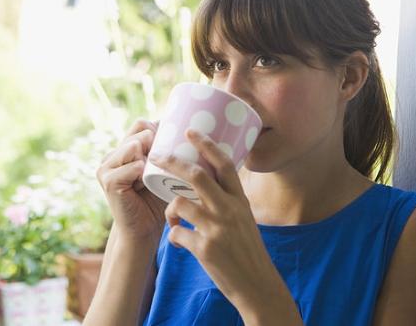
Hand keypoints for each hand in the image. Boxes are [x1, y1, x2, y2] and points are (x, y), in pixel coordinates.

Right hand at [96, 119, 166, 241]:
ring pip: (134, 145)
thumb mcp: (166, 173)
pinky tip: (144, 180)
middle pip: (139, 129)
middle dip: (157, 141)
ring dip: (149, 157)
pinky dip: (139, 171)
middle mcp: (114, 154)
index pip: (143, 124)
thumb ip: (172, 154)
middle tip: (167, 161)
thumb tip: (198, 134)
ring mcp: (108, 166)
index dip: (161, 130)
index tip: (177, 143)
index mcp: (127, 149)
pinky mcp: (108, 181)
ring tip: (155, 174)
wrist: (143, 231)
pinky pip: (129, 166)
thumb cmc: (157, 201)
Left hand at [149, 128, 273, 308]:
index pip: (224, 164)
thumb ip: (227, 201)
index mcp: (239, 200)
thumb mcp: (244, 219)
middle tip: (158, 155)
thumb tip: (204, 184)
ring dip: (169, 209)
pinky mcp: (205, 248)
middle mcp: (229, 210)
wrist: (257, 285)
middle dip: (173, 162)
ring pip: (179, 203)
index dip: (206, 145)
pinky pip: (176, 233)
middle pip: (196, 175)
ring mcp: (217, 229)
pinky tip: (180, 242)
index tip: (191, 131)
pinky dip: (173, 236)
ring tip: (172, 218)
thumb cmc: (248, 250)